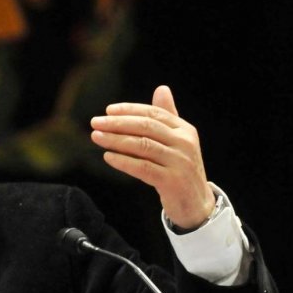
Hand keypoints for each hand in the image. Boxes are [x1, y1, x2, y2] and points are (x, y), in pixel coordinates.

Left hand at [90, 85, 214, 229]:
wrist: (196, 204)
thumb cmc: (180, 169)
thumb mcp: (177, 141)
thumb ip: (167, 117)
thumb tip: (162, 89)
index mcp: (185, 130)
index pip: (154, 113)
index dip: (129, 110)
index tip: (107, 110)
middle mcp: (184, 143)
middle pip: (146, 127)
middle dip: (118, 123)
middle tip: (95, 122)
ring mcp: (180, 162)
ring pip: (142, 146)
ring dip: (116, 140)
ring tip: (96, 137)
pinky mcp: (172, 181)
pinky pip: (142, 168)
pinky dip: (123, 161)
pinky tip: (107, 156)